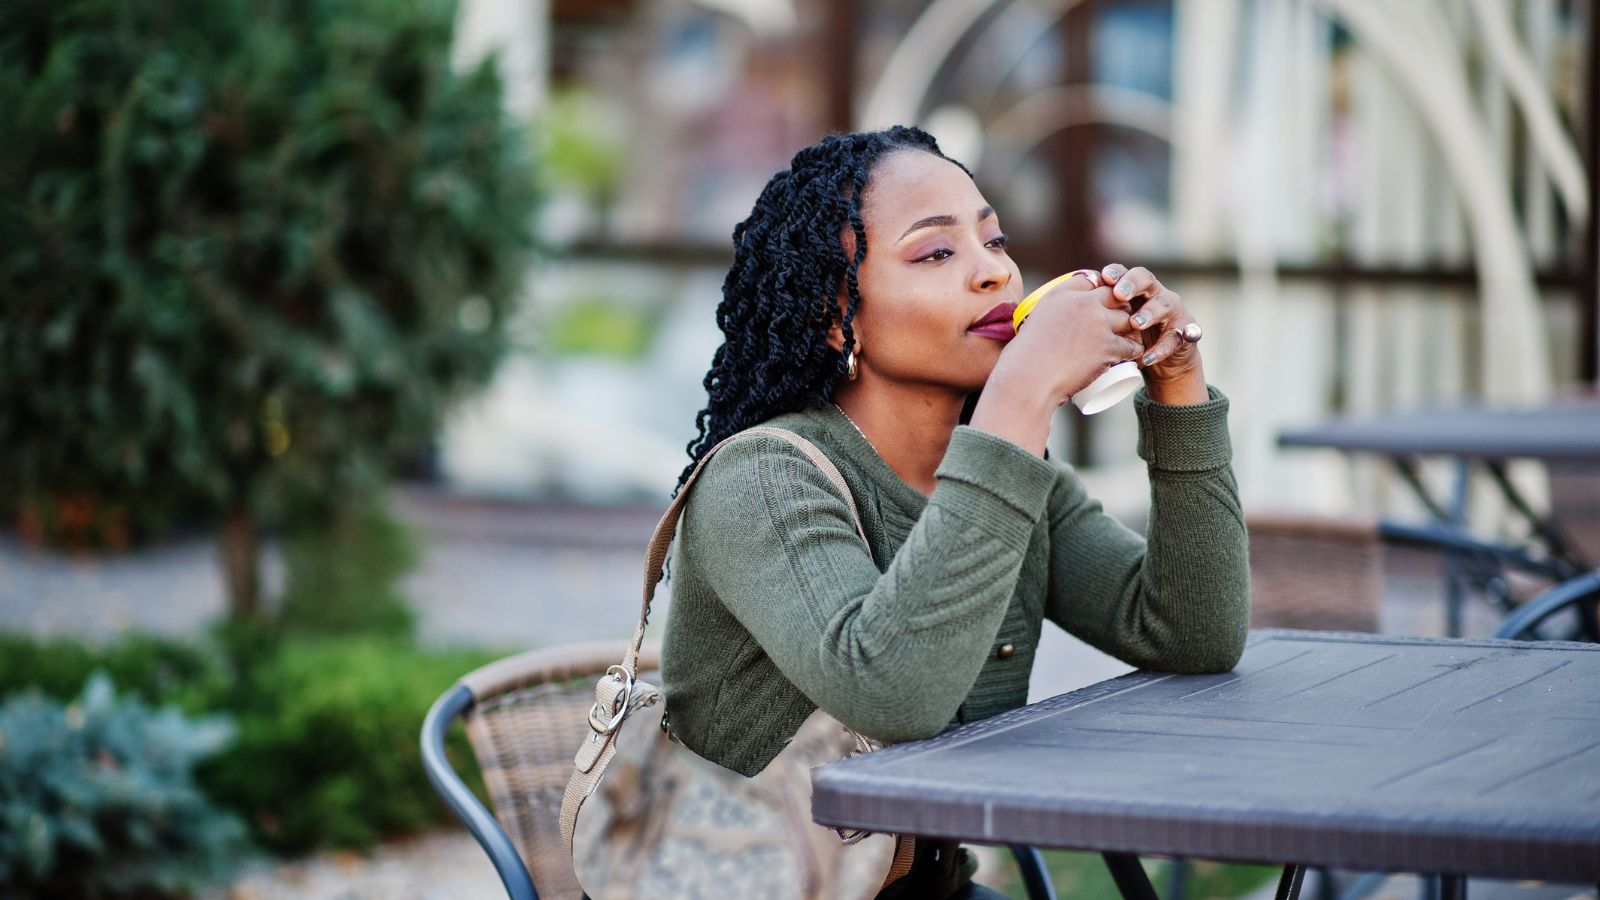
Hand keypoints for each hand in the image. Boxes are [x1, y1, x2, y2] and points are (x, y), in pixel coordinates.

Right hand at [997, 272, 1143, 403]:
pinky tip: (1132, 354)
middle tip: (1118, 321)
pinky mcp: (1108, 346)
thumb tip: (1057, 325)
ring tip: (1127, 338)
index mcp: (1060, 293)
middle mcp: (1082, 303)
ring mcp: (1097, 323)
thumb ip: (1048, 318)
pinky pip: (1132, 345)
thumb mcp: (1033, 324)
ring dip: (1130, 328)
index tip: (1101, 301)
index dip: (1099, 289)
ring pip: (1127, 318)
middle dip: (1120, 305)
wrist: (1028, 380)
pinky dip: (1133, 350)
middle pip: (1114, 295)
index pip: (1090, 280)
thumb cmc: (1023, 359)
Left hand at [1098, 263, 1207, 402]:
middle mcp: (1155, 294)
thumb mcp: (1109, 326)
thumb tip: (1056, 310)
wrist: (1161, 362)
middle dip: (1133, 284)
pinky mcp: (1184, 333)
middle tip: (1119, 294)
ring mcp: (1172, 312)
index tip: (1102, 277)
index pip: (1124, 273)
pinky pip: (1175, 338)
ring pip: (1164, 304)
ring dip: (1149, 313)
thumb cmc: (1127, 339)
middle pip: (1146, 279)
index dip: (1116, 272)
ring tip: (1135, 323)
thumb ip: (1092, 316)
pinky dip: (1161, 349)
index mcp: (1134, 290)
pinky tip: (1147, 357)